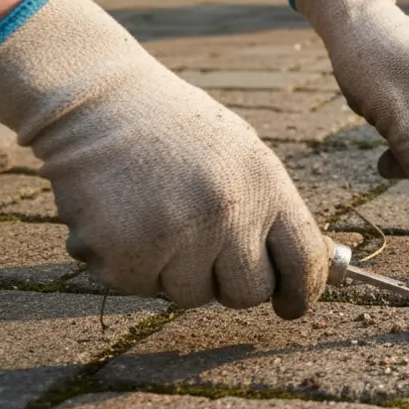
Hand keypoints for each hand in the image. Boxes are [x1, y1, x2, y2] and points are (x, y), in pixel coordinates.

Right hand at [0, 0, 330, 317]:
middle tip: (205, 251)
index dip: (302, 293)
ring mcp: (177, 234)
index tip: (291, 305)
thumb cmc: (176, 132)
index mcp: (266, 184)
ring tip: (156, 217)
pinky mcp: (126, 252)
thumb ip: (273, 211)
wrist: (96, 103)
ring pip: (191, 295)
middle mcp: (228, 212)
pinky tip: (122, 219)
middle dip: (231, 283)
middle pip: (249, 293)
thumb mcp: (244, 157)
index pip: (305, 261)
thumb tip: (312, 267)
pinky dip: (129, 266)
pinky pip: (140, 288)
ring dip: (176, 272)